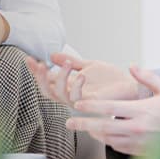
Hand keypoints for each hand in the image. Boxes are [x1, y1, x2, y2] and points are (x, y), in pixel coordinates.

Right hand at [22, 48, 141, 108]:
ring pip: (58, 95)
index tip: (29, 59)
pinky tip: (81, 75)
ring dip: (58, 78)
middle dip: (40, 77)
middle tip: (40, 64)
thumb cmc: (111, 79)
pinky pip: (77, 99)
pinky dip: (76, 87)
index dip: (35, 72)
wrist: (131, 86)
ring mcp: (79, 101)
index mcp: (69, 86)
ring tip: (65, 63)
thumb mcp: (88, 65)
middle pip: (46, 91)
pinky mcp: (91, 104)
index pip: (46, 81)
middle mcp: (71, 95)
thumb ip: (71, 62)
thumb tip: (53, 54)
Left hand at [68, 68, 159, 151]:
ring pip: (107, 139)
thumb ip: (146, 76)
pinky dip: (108, 141)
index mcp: (140, 111)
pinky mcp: (139, 150)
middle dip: (83, 124)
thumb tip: (131, 66)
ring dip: (93, 133)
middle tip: (68, 122)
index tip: (77, 104)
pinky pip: (117, 147)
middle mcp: (136, 128)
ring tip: (84, 128)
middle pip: (102, 127)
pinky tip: (103, 135)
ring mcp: (137, 141)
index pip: (109, 108)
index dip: (91, 105)